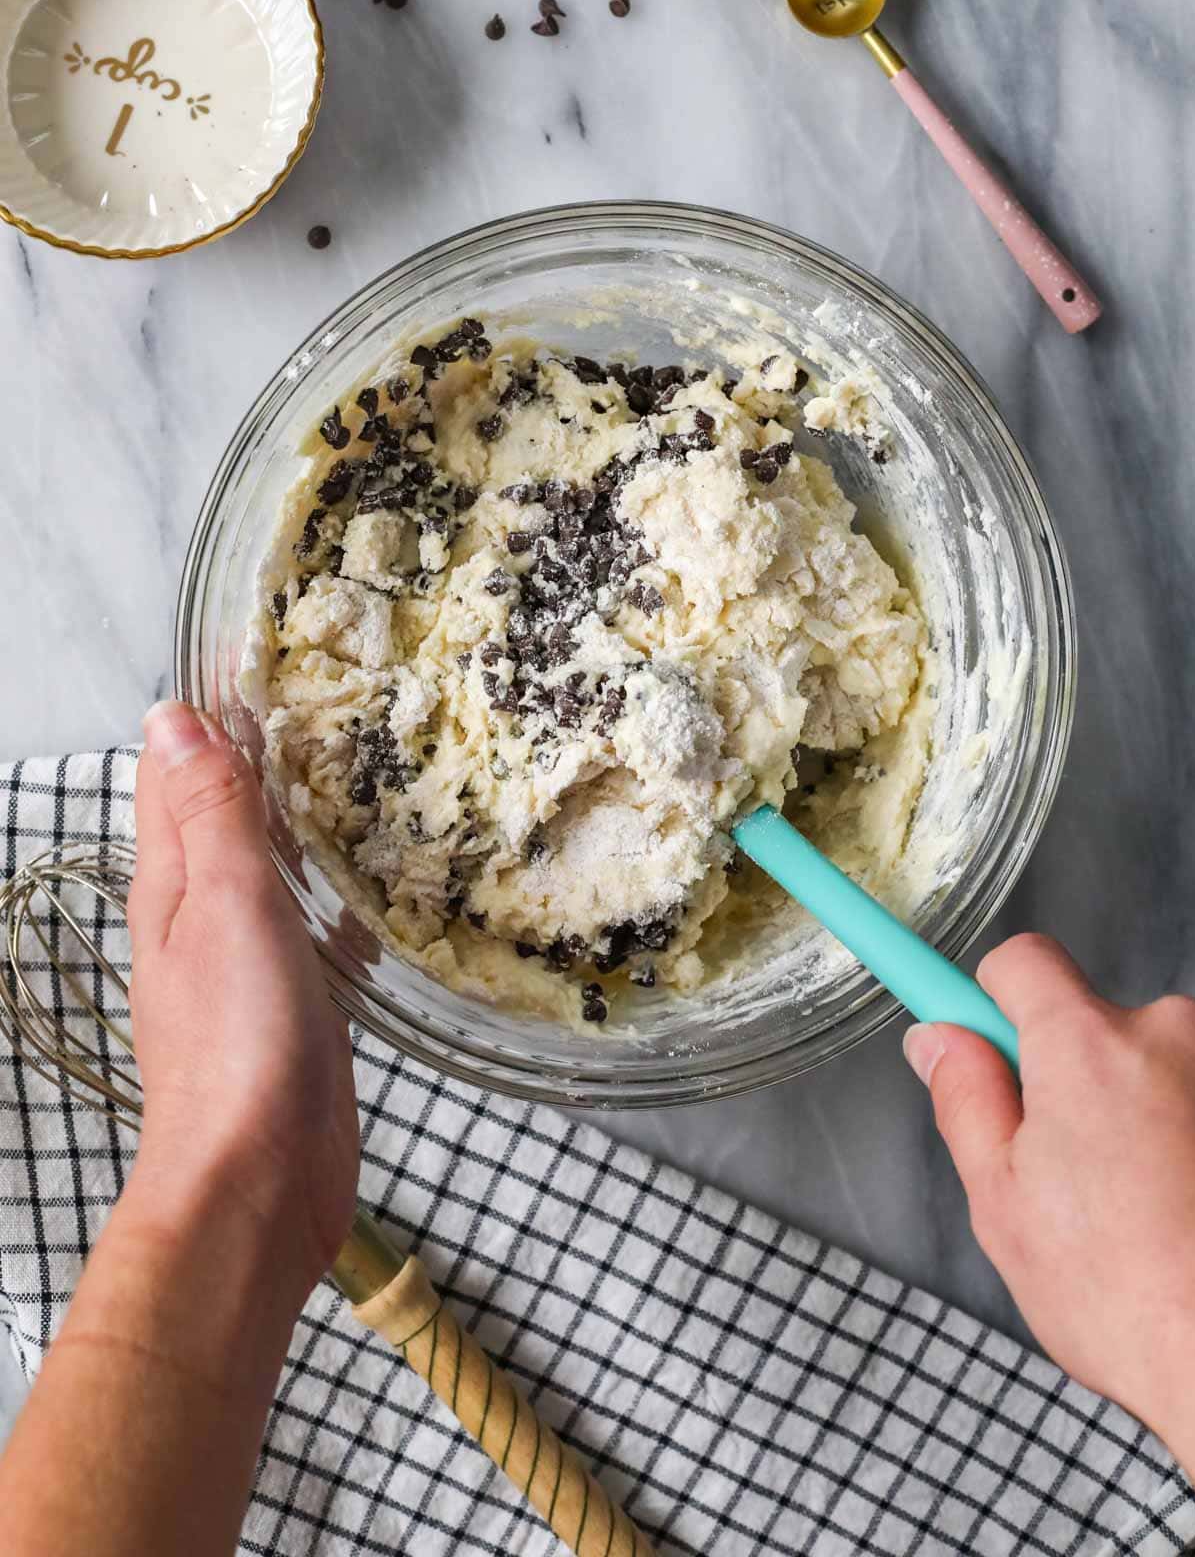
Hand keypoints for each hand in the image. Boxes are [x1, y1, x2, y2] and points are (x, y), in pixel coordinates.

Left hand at [129, 700, 358, 1300]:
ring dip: (304, 820)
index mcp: (171, 886)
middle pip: (224, 814)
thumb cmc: (236, 1048)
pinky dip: (338, 893)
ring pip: (271, 867)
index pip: (175, 774)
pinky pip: (312, 926)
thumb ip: (210, 816)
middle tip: (334, 696)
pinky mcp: (294, 1004)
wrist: (259, 1184)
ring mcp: (247, 963)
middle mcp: (200, 916)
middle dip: (264, 756)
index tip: (262, 651)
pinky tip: (382, 884)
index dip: (209, 713)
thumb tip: (174, 716)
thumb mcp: (225, 908)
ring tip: (365, 767)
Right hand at [905, 936, 1194, 1475]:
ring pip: (1147, 1068)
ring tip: (1132, 1210)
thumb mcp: (1002, 1201)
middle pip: (1088, 1023)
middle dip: (1065, 1078)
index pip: (1021, 961)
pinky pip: (1191, 1100)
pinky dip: (1179, 1138)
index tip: (964, 1027)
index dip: (986, 999)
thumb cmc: (1127, 1300)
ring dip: (1131, 1112)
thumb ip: (965, 1099)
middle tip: (1059, 1170)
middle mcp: (1168, 1035)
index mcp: (1086, 1046)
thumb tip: (939, 1041)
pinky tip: (1176, 1211)